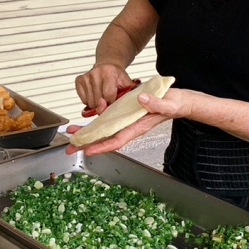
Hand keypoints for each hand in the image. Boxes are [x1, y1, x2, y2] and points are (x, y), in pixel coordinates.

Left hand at [65, 88, 189, 155]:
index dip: (103, 146)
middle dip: (88, 143)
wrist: (178, 100)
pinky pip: (108, 121)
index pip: (118, 140)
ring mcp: (126, 121)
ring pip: (104, 130)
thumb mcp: (168, 102)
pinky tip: (86, 122)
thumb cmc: (175, 103)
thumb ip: (155, 103)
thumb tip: (141, 99)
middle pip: (106, 138)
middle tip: (70, 147)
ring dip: (88, 133)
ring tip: (72, 134)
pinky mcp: (125, 114)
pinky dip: (96, 122)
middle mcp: (129, 126)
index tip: (89, 149)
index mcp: (138, 126)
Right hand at [75, 63, 133, 114]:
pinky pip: (83, 100)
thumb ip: (127, 94)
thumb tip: (127, 105)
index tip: (113, 104)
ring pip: (90, 102)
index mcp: (109, 72)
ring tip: (102, 97)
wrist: (107, 65)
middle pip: (98, 101)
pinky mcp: (79, 80)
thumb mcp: (126, 82)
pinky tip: (94, 95)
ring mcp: (86, 76)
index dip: (111, 104)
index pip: (108, 96)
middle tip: (108, 101)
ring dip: (96, 104)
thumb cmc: (117, 75)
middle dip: (104, 105)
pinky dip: (89, 101)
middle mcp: (96, 73)